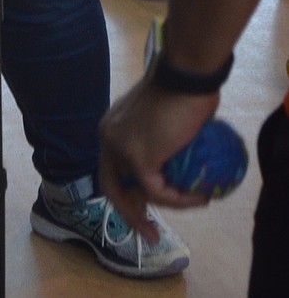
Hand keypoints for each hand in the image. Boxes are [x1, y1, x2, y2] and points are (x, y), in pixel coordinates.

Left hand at [99, 78, 217, 237]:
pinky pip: (159, 192)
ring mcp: (120, 149)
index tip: (144, 208)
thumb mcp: (161, 115)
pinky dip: (181, 200)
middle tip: (150, 233)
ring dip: (168, 206)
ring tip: (196, 201)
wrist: (186, 76)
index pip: (111, 167)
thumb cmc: (181, 87)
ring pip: (140, 192)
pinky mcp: (138, 159)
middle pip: (112, 187)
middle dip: (130, 214)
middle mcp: (108, 138)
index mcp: (111, 127)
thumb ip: (158, 137)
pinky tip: (201, 197)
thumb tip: (174, 155)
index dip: (126, 191)